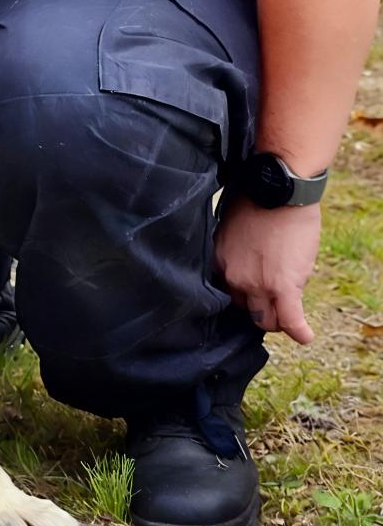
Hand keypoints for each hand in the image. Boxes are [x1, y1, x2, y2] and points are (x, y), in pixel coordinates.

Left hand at [214, 195, 319, 343]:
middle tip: (275, 300)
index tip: (254, 293)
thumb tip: (244, 255)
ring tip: (290, 317)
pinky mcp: (283, 286)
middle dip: (261, 307)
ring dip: (279, 320)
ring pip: (267, 320)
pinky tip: (305, 336)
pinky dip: (299, 331)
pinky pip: (290, 320)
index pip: (229, 292)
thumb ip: (234, 246)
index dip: (244, 294)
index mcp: (220, 260)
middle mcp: (234, 277)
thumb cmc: (257, 196)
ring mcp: (257, 284)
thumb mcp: (232, 222)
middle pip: (246, 308)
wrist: (279, 189)